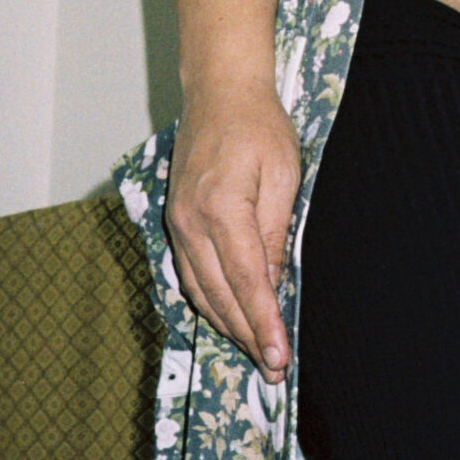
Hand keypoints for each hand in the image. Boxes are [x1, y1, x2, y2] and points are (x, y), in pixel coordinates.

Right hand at [165, 82, 301, 385]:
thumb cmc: (259, 125)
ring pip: (201, 291)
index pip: (246, 281)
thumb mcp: (283, 175)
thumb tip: (272, 284)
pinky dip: (211, 302)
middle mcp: (191, 222)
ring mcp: (177, 224)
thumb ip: (275, 232)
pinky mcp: (176, 222)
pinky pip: (191, 275)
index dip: (264, 322)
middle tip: (274, 368)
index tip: (279, 355)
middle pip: (220, 295)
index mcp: (221, 208)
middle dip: (248, 336)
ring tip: (256, 353)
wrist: (218, 91)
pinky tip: (230, 319)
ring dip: (228, 326)